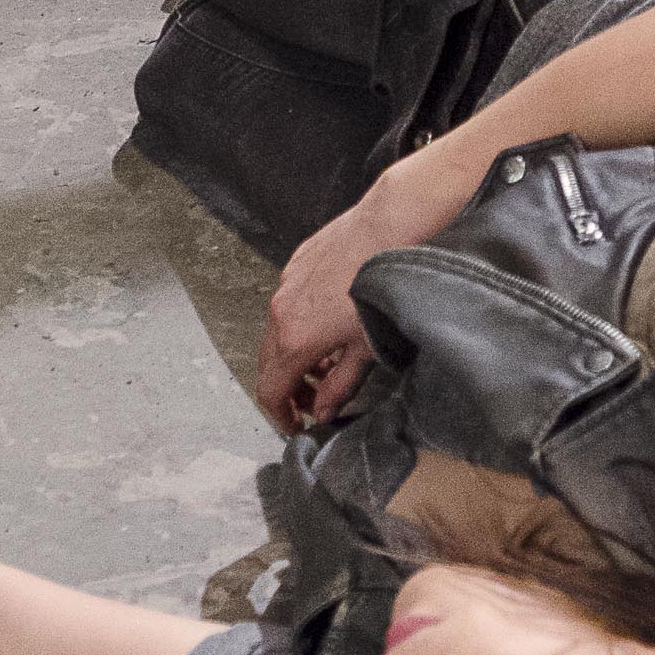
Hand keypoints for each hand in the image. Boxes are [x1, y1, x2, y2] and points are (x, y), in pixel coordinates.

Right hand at [256, 189, 404, 433]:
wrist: (384, 229)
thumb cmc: (380, 289)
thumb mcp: (366, 350)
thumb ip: (339, 387)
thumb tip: (322, 411)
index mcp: (294, 340)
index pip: (270, 391)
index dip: (280, 416)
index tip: (295, 425)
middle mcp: (280, 313)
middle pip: (269, 365)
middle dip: (288, 389)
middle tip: (313, 400)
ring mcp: (284, 286)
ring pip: (277, 334)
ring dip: (294, 357)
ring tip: (326, 364)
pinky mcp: (294, 266)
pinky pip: (286, 306)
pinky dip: (298, 326)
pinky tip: (328, 326)